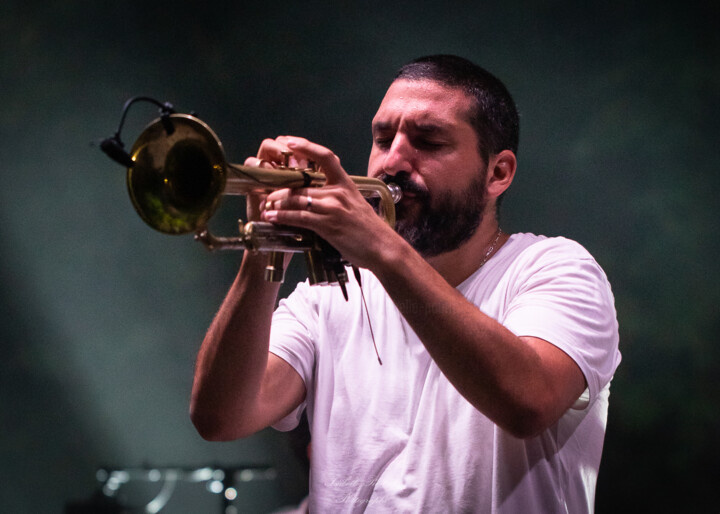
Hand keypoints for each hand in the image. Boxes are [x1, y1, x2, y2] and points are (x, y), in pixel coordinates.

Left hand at [257, 136, 398, 268]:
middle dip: (280, 186)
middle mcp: (338, 192)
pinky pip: (299, 217)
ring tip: (264, 205)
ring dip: (276, 202)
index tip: (289, 141)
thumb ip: (338, 195)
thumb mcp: (355, 204)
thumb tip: (318, 192)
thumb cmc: (369, 229)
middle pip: (302, 182)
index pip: (326, 157)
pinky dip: (282, 216)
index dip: (306, 147)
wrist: (383, 248)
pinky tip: (271, 217)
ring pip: (297, 198)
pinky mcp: (328, 225)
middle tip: (265, 188)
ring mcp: (333, 208)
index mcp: (346, 183)